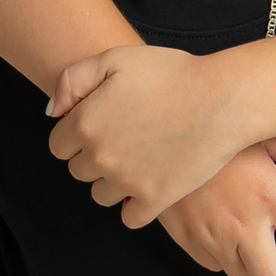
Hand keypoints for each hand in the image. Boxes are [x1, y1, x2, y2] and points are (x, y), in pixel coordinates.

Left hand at [47, 45, 267, 218]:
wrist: (223, 100)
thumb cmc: (173, 74)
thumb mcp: (116, 58)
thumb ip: (72, 79)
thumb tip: (53, 112)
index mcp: (85, 122)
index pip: (59, 146)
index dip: (79, 134)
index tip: (104, 124)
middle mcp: (100, 156)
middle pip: (79, 171)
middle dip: (96, 156)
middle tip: (127, 138)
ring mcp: (126, 182)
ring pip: (101, 194)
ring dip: (114, 181)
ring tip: (141, 158)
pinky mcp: (154, 200)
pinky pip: (130, 217)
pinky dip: (137, 205)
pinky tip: (152, 182)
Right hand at [158, 135, 275, 275]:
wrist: (157, 130)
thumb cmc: (213, 125)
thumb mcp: (261, 129)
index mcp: (267, 195)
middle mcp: (241, 225)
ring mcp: (211, 238)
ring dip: (260, 261)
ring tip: (260, 233)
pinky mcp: (187, 240)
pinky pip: (215, 264)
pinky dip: (229, 254)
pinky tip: (231, 227)